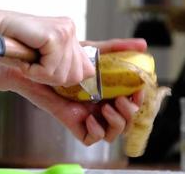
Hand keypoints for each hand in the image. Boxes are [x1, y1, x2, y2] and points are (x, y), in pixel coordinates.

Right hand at [0, 11, 94, 86]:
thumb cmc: (10, 45)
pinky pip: (50, 71)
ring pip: (63, 75)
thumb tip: (88, 74)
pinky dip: (33, 72)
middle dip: (53, 77)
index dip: (67, 77)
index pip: (88, 68)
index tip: (47, 68)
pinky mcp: (56, 36)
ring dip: (40, 74)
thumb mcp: (44, 57)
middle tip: (34, 63)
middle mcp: (70, 30)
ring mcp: (65, 32)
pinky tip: (24, 56)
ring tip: (27, 57)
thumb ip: (65, 63)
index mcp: (69, 33)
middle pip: (78, 75)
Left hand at [11, 38, 146, 144]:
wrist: (39, 65)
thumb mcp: (96, 51)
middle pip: (128, 120)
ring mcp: (91, 116)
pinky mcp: (77, 125)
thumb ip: (119, 48)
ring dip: (117, 123)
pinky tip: (90, 118)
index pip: (133, 102)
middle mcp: (104, 105)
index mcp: (111, 91)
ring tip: (106, 108)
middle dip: (130, 113)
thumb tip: (144, 45)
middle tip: (120, 100)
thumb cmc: (66, 59)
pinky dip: (97, 132)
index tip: (139, 90)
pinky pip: (93, 139)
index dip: (140, 100)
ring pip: (115, 132)